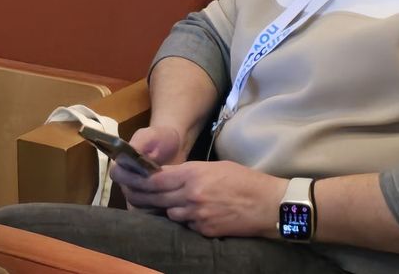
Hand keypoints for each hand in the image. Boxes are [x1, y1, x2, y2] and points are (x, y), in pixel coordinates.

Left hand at [116, 160, 285, 238]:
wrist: (266, 204)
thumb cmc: (245, 181)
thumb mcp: (216, 167)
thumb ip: (191, 172)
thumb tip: (170, 176)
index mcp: (194, 174)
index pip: (156, 179)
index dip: (141, 179)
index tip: (131, 179)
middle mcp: (191, 194)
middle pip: (156, 197)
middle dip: (143, 196)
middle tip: (133, 194)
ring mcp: (196, 214)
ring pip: (170, 212)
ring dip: (170, 208)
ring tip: (179, 203)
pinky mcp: (204, 230)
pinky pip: (186, 225)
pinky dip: (188, 220)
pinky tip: (198, 214)